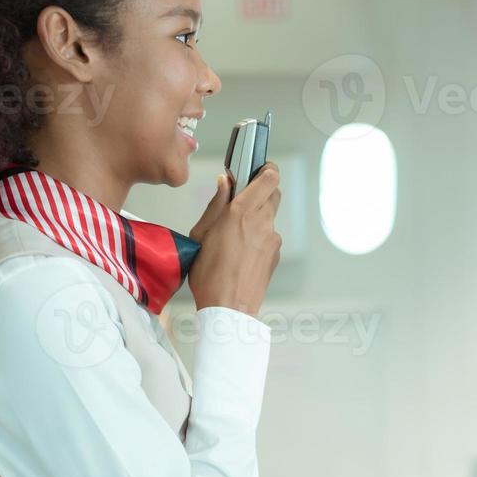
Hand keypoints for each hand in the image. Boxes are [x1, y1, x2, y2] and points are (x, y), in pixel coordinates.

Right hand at [187, 162, 281, 316]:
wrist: (229, 309)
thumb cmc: (210, 276)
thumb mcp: (201, 234)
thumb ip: (216, 205)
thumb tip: (224, 184)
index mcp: (241, 212)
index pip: (268, 178)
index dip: (266, 169)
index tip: (257, 167)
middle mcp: (262, 222)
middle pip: (274, 193)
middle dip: (262, 189)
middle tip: (244, 195)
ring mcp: (272, 239)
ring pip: (270, 215)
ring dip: (258, 215)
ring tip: (237, 230)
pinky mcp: (275, 254)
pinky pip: (269, 236)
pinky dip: (259, 236)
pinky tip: (242, 250)